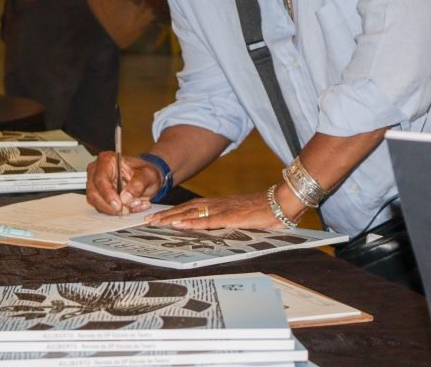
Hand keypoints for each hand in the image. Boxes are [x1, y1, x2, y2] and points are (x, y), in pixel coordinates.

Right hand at [86, 152, 162, 214]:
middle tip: (127, 210)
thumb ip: (138, 184)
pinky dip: (116, 212)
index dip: (108, 193)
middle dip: (111, 205)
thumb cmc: (144, 172)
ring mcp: (95, 184)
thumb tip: (125, 198)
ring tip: (133, 206)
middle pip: (94, 193)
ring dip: (115, 210)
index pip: (101, 178)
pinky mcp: (98, 196)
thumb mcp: (148, 175)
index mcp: (107, 160)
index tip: (119, 205)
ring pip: (96, 203)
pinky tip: (130, 208)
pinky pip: (102, 208)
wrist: (145, 178)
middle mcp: (97, 171)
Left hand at [145, 192, 290, 230]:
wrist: (282, 202)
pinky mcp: (231, 217)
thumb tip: (218, 229)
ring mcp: (223, 209)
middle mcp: (218, 204)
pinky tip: (178, 226)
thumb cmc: (266, 210)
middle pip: (187, 208)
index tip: (159, 217)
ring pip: (192, 213)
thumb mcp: (243, 215)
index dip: (174, 211)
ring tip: (156, 223)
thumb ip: (230, 220)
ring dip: (172, 218)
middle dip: (166, 215)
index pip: (192, 206)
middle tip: (147, 221)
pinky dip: (191, 223)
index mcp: (221, 204)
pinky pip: (207, 221)